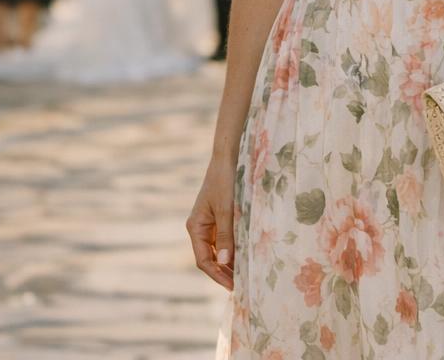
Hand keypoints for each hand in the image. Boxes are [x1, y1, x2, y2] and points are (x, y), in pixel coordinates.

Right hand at [186, 162, 235, 289]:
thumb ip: (227, 236)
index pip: (204, 260)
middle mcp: (200, 227)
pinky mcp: (221, 217)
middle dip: (225, 272)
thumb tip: (226, 262)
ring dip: (230, 262)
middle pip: (211, 258)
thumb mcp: (227, 209)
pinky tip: (247, 255)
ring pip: (219, 250)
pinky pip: (226, 240)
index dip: (218, 275)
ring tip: (247, 275)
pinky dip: (235, 249)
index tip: (234, 286)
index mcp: (195, 227)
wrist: (229, 156)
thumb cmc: (226, 181)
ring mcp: (210, 223)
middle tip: (243, 285)